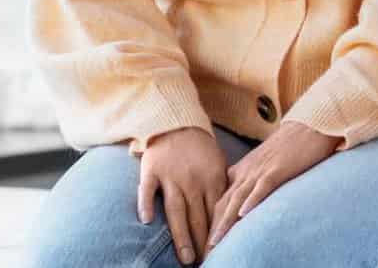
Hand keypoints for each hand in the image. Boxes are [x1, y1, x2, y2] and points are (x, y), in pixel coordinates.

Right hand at [138, 127, 227, 265]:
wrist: (177, 122)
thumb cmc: (200, 149)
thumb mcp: (218, 165)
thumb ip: (223, 188)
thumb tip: (231, 215)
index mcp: (211, 179)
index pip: (215, 213)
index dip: (216, 235)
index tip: (218, 253)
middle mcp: (192, 180)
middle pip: (197, 218)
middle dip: (201, 243)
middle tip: (203, 264)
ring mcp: (171, 176)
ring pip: (176, 210)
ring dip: (181, 235)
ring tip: (186, 257)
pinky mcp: (151, 170)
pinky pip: (147, 189)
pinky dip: (146, 203)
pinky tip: (147, 221)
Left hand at [207, 121, 341, 251]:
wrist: (309, 126)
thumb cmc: (290, 147)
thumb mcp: (265, 165)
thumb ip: (253, 180)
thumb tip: (245, 203)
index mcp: (242, 170)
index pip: (220, 199)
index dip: (211, 222)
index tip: (206, 242)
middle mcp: (247, 171)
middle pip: (224, 203)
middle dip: (213, 228)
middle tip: (206, 250)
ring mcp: (261, 170)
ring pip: (238, 198)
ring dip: (225, 221)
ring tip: (215, 241)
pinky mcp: (277, 170)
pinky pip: (262, 187)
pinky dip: (252, 201)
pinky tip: (243, 214)